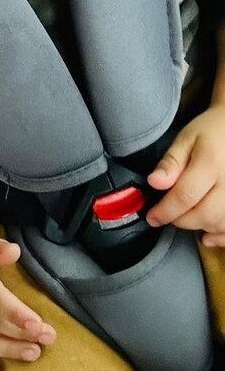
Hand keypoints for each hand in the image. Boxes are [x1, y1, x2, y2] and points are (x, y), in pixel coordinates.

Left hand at [146, 105, 224, 243]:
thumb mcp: (186, 139)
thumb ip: (171, 162)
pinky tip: (207, 235)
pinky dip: (220, 237)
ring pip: (220, 225)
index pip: (185, 196)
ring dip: (199, 227)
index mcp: (211, 164)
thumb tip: (154, 183)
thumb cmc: (211, 132)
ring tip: (185, 215)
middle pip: (204, 215)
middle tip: (167, 214)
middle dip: (180, 220)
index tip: (152, 217)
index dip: (165, 211)